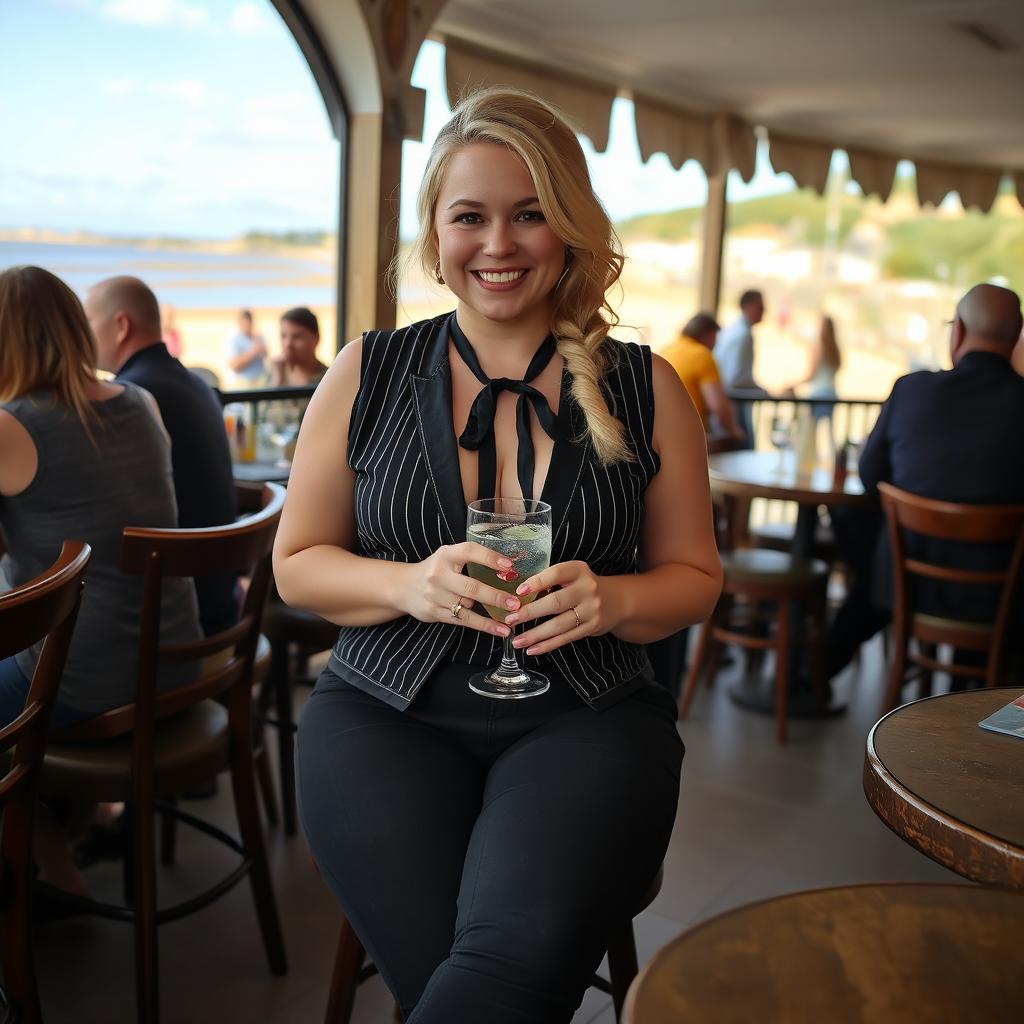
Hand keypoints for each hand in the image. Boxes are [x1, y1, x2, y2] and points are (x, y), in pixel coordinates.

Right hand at [402, 542, 518, 637]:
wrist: (404, 587)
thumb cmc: (436, 570)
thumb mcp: (449, 557)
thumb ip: (472, 560)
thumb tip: (508, 570)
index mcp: (446, 555)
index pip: (469, 551)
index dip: (490, 558)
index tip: (509, 566)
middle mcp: (439, 574)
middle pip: (471, 587)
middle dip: (495, 596)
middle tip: (515, 602)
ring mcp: (435, 595)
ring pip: (468, 606)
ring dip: (492, 614)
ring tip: (512, 619)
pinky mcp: (435, 612)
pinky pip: (463, 620)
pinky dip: (483, 626)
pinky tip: (499, 630)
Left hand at [503, 560, 609, 655]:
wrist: (618, 600)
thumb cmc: (583, 586)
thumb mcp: (572, 575)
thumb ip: (550, 580)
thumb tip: (517, 593)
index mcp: (578, 570)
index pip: (556, 573)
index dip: (537, 582)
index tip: (518, 591)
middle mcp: (587, 589)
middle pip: (555, 602)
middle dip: (530, 612)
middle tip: (510, 619)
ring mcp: (591, 610)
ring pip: (559, 625)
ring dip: (535, 634)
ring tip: (517, 640)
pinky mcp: (592, 627)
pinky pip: (566, 638)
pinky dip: (547, 645)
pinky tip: (532, 649)